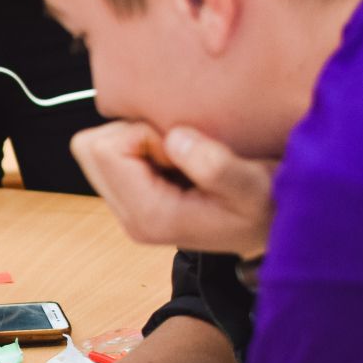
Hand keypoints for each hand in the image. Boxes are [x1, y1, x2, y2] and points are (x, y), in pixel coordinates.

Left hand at [71, 120, 274, 257]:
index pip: (104, 150)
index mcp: (147, 215)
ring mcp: (129, 207)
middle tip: (178, 150)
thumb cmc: (268, 208)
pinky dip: (143, 147)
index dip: (145, 135)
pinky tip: (178, 163)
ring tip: (182, 158)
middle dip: (133, 134)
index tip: (183, 149)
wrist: (272, 228)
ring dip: (139, 140)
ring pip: (99, 149)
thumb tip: (175, 139)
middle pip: (89, 149)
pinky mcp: (134, 197)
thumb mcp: (254, 188)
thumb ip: (216, 167)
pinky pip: (115, 155)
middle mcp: (129, 215)